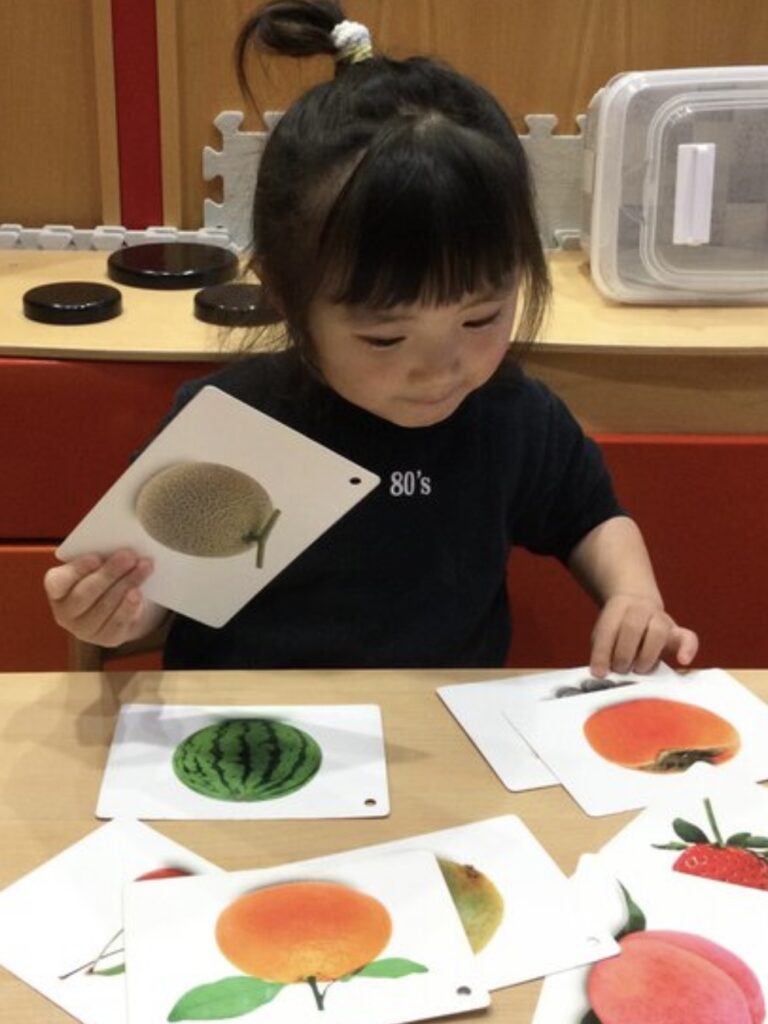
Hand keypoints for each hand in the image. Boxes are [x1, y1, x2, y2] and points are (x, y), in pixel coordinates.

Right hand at [43, 549, 157, 647]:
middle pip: (85, 594)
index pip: (59, 581)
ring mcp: (84, 629)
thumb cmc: (104, 575)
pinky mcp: (105, 638)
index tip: (97, 557)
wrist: (119, 602)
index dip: (77, 569)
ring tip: (144, 567)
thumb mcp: (98, 564)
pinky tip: (138, 592)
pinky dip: (129, 607)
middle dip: (109, 573)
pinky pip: (117, 623)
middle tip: (129, 556)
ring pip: (104, 607)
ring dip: (126, 584)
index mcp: (57, 588)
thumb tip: (120, 547)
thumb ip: (102, 554)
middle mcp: (65, 612)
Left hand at [590, 593, 698, 677]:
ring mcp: (661, 619)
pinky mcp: (677, 632)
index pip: (608, 630)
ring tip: (639, 669)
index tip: (598, 672)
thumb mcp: (605, 634)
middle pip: (632, 627)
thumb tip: (602, 674)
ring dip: (646, 655)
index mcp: (618, 608)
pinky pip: (688, 638)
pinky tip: (682, 661)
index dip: (602, 653)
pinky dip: (688, 649)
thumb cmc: (618, 628)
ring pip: (658, 632)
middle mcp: (641, 610)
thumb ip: (604, 651)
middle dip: (623, 653)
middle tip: (620, 669)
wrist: (636, 605)